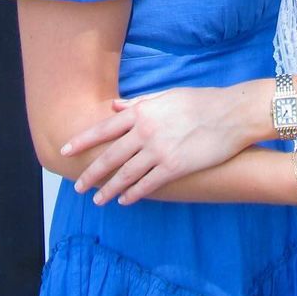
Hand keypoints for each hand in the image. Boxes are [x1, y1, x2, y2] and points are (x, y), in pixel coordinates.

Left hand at [63, 86, 249, 203]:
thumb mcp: (167, 95)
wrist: (231, 114)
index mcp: (142, 111)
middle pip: (109, 156)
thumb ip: (139, 102)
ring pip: (124, 175)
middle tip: (78, 186)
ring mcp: (159, 150)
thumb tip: (114, 107)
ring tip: (98, 199)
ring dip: (108, 189)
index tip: (65, 150)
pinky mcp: (174, 167)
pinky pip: (147, 184)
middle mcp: (145, 131)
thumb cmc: (201, 101)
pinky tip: (124, 200)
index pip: (103, 128)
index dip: (82, 141)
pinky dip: (133, 194)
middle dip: (90, 173)